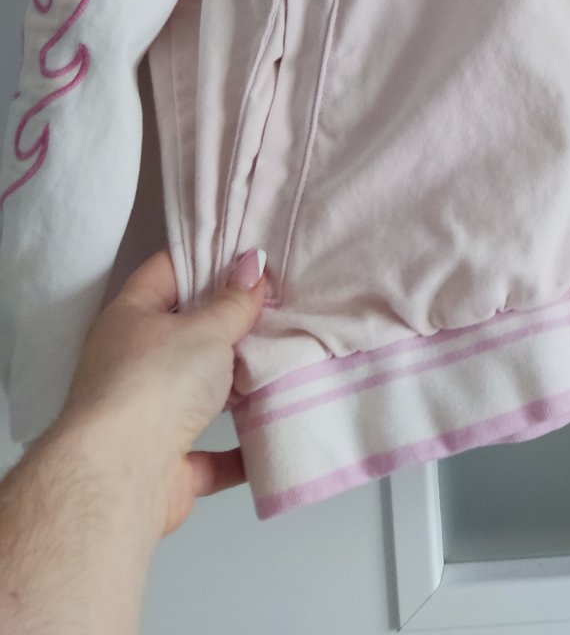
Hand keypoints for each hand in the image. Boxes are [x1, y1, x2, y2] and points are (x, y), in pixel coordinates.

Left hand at [53, 246, 267, 539]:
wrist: (119, 478)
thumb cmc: (155, 383)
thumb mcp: (204, 329)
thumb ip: (233, 300)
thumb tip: (252, 263)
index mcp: (129, 318)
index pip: (166, 271)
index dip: (206, 258)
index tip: (251, 255)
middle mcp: (130, 364)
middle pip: (185, 335)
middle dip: (230, 327)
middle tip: (281, 307)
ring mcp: (145, 417)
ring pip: (198, 394)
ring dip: (237, 388)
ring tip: (287, 364)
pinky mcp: (164, 465)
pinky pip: (210, 454)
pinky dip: (239, 451)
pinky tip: (274, 434)